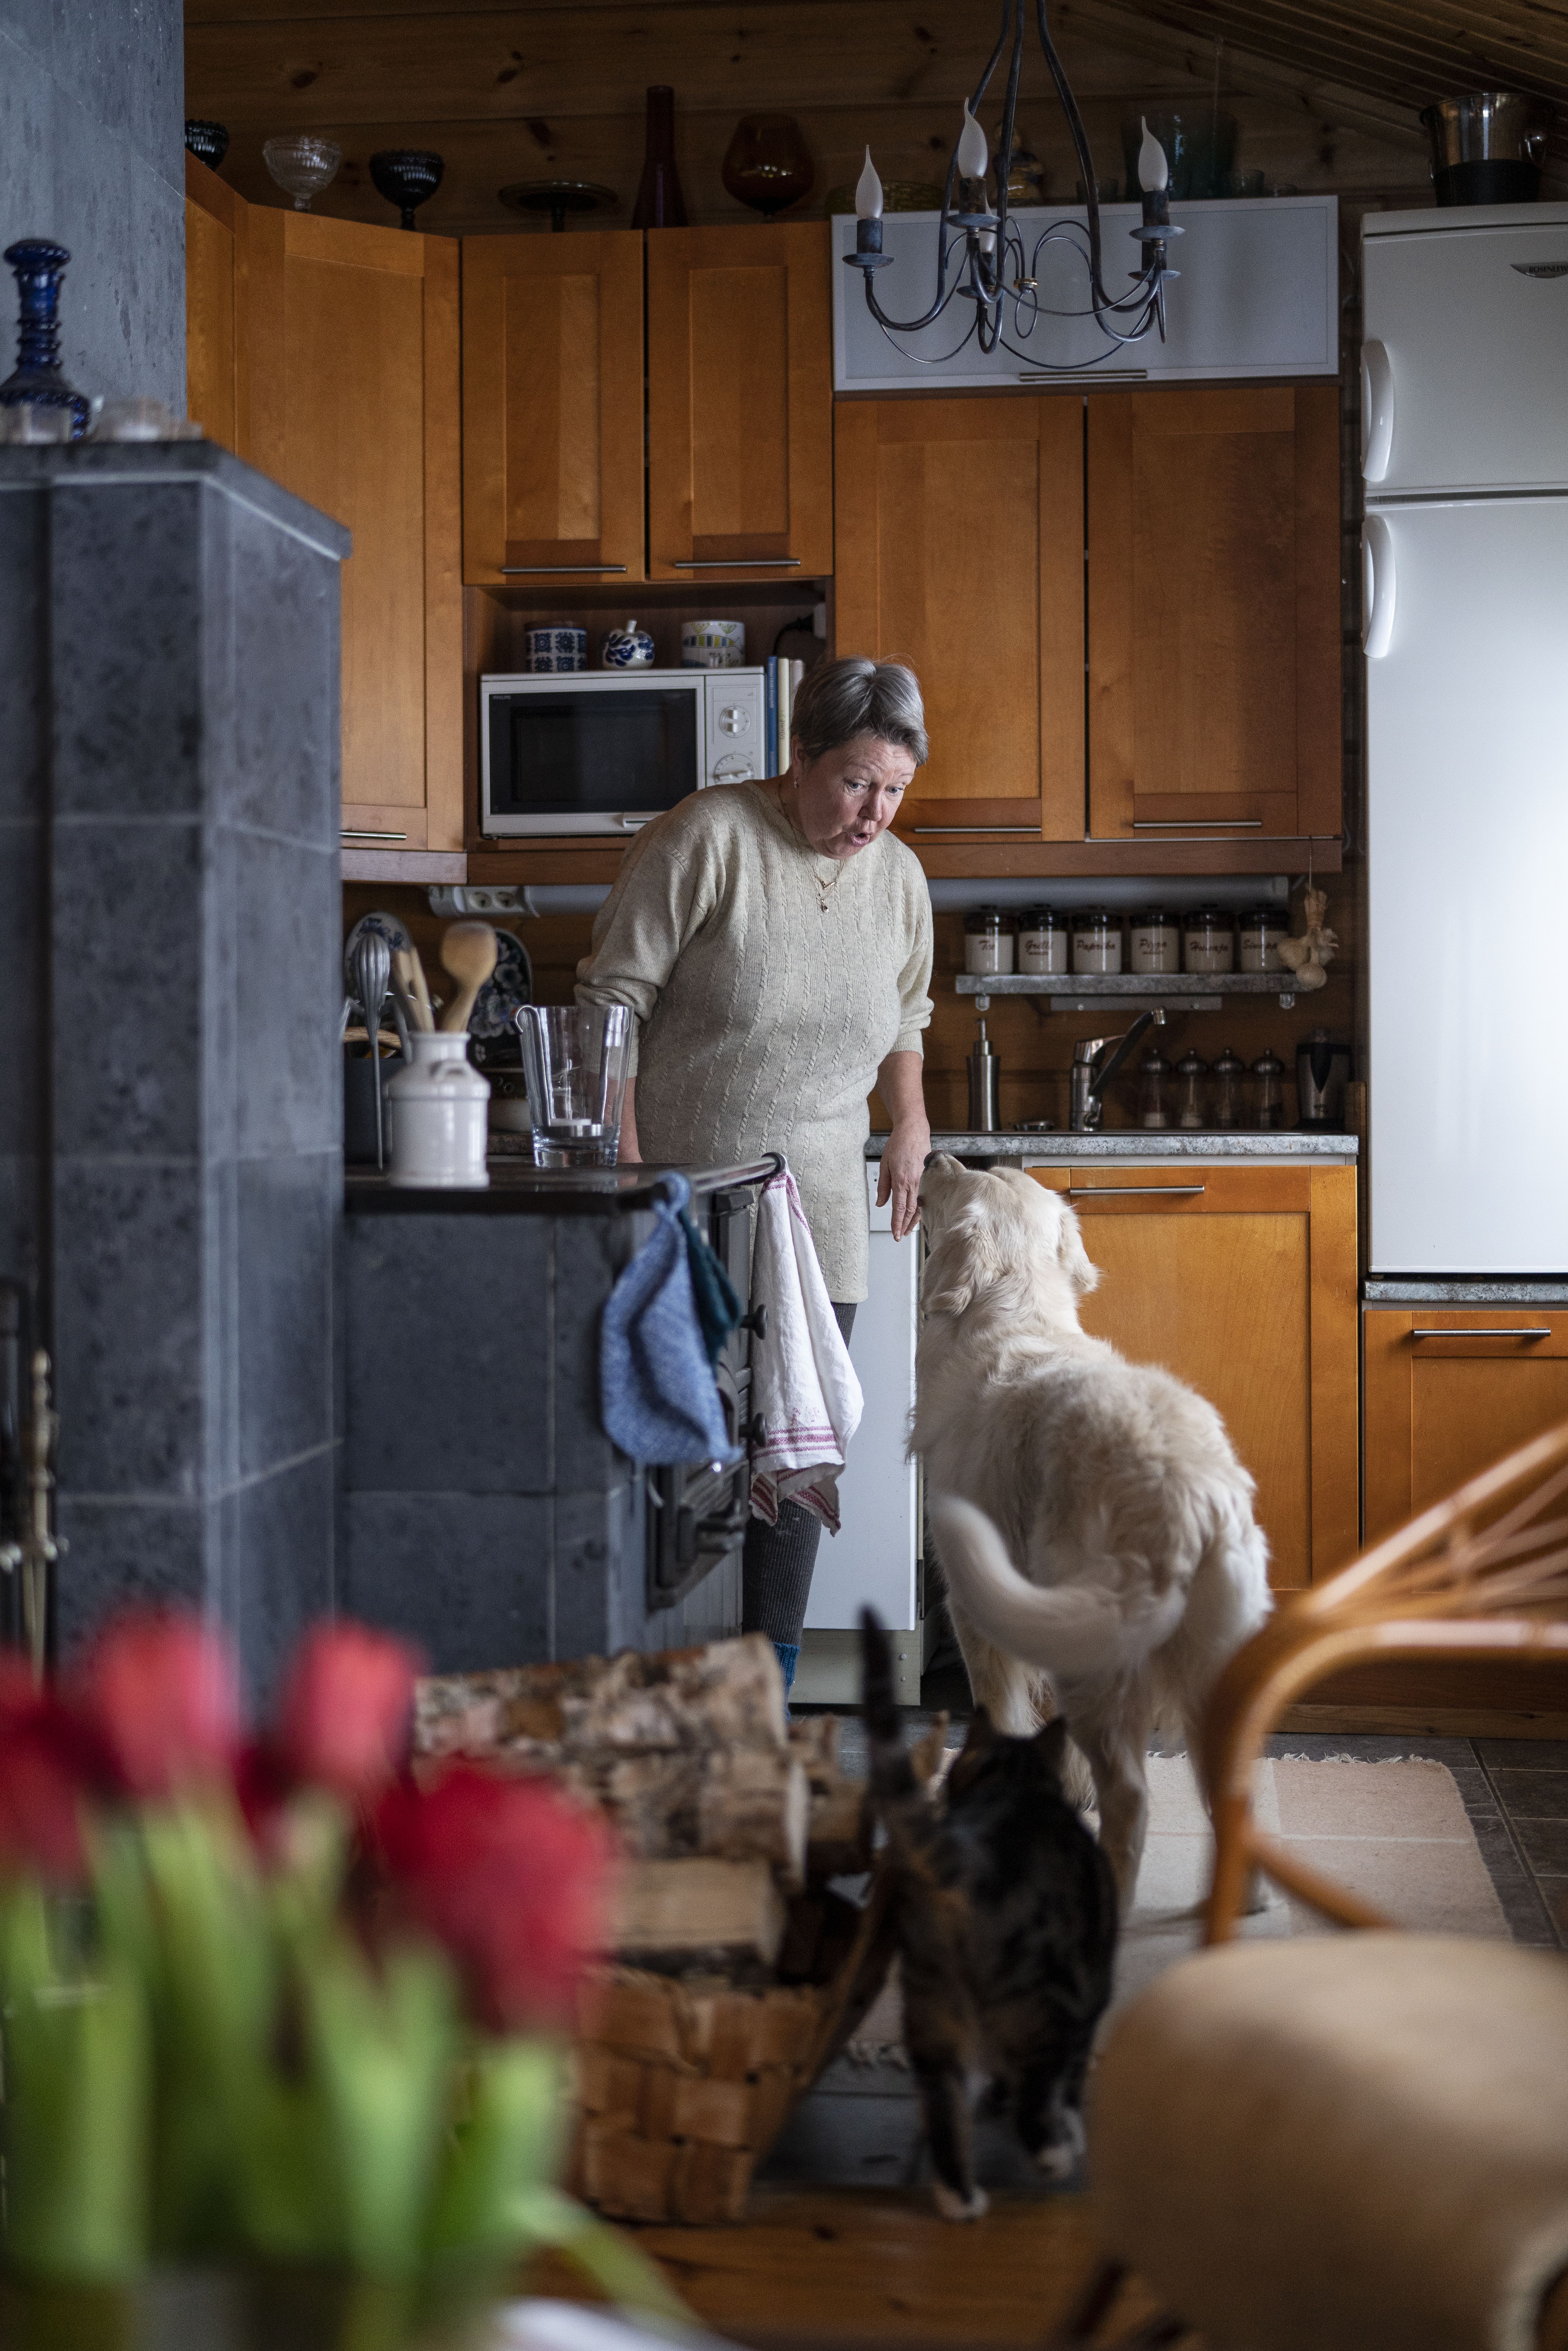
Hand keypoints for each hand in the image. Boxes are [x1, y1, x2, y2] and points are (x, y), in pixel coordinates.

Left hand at [878, 1117, 930, 1241]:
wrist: (914, 1131)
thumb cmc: (898, 1144)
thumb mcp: (884, 1164)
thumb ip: (883, 1186)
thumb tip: (880, 1203)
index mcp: (901, 1180)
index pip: (899, 1208)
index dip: (897, 1223)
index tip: (895, 1234)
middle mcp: (914, 1183)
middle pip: (910, 1211)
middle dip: (905, 1226)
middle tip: (900, 1236)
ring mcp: (922, 1180)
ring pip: (918, 1205)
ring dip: (913, 1220)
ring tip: (907, 1230)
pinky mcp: (926, 1177)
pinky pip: (923, 1197)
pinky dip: (919, 1209)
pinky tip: (916, 1215)